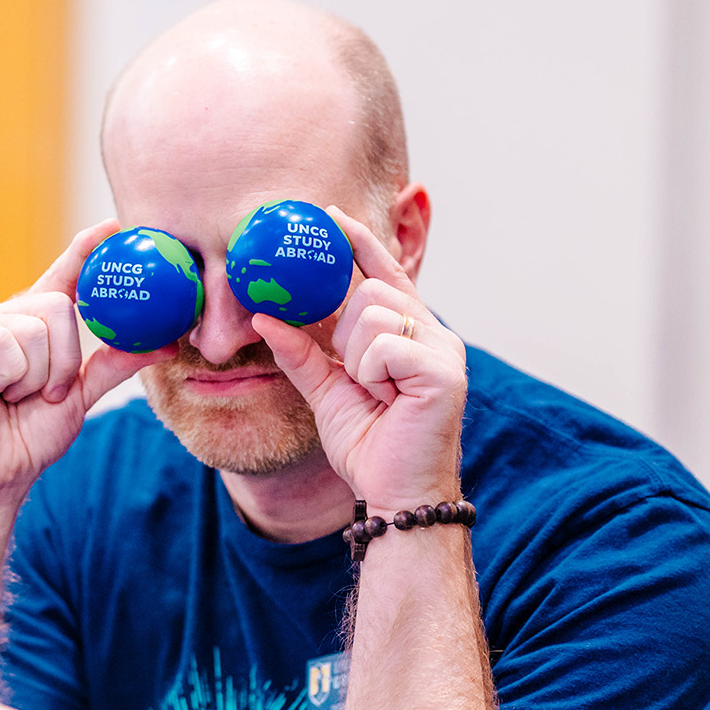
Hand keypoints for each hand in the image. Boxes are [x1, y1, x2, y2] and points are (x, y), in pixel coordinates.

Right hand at [0, 220, 174, 504]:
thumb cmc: (28, 437)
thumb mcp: (81, 396)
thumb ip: (115, 364)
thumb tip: (166, 342)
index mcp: (35, 327)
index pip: (63, 278)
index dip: (85, 250)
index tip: (114, 228)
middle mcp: (6, 319)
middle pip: (56, 305)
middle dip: (64, 360)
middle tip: (47, 394)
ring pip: (34, 327)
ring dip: (38, 376)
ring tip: (18, 398)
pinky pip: (4, 343)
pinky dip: (11, 377)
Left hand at [251, 207, 467, 510]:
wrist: (395, 493)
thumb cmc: (370, 444)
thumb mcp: (325, 390)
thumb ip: (301, 352)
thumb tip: (264, 316)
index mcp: (407, 331)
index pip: (380, 271)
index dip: (356, 243)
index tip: (328, 216)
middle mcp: (432, 331)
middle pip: (366, 289)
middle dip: (344, 333)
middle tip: (360, 377)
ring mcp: (443, 348)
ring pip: (371, 313)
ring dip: (357, 358)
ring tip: (377, 392)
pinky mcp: (445, 370)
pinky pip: (383, 345)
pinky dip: (371, 373)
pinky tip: (388, 399)